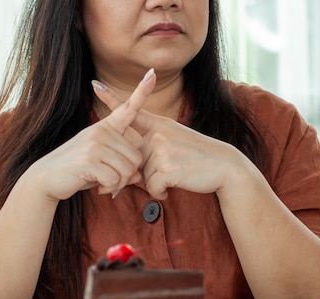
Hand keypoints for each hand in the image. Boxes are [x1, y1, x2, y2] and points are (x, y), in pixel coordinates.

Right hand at [25, 69, 156, 201]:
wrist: (47, 178)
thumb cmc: (78, 170)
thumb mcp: (102, 162)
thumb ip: (122, 165)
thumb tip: (139, 176)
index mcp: (105, 127)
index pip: (127, 108)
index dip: (142, 91)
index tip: (152, 74)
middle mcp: (101, 131)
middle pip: (136, 157)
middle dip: (128, 176)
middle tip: (111, 181)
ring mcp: (94, 145)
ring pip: (127, 170)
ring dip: (119, 184)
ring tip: (104, 183)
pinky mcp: (89, 161)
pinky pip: (114, 180)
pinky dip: (110, 189)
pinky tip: (99, 187)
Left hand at [93, 75, 253, 199]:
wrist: (224, 167)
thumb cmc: (198, 158)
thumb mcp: (175, 143)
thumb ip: (152, 150)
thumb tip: (132, 171)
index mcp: (159, 125)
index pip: (131, 111)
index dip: (111, 98)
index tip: (95, 84)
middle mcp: (157, 134)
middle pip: (134, 160)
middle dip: (143, 174)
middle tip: (169, 171)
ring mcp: (161, 150)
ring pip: (142, 177)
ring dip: (156, 184)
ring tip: (176, 176)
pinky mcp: (166, 169)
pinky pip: (151, 188)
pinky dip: (161, 192)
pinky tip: (174, 186)